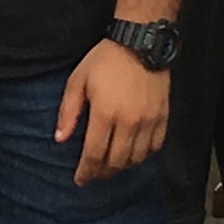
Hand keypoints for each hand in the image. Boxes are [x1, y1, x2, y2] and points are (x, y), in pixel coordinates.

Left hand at [54, 41, 170, 186]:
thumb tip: (60, 139)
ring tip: (111, 166)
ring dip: (122, 167)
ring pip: (136, 158)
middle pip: (116, 161)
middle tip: (94, 174)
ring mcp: (149, 121)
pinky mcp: (163, 117)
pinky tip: (133, 154)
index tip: (80, 180)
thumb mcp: (78, 80)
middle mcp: (129, 121)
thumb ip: (69, 112)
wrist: (141, 42)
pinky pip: (154, 147)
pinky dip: (143, 156)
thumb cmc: (106, 60)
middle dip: (102, 172)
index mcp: (105, 113)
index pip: (94, 154)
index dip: (86, 171)